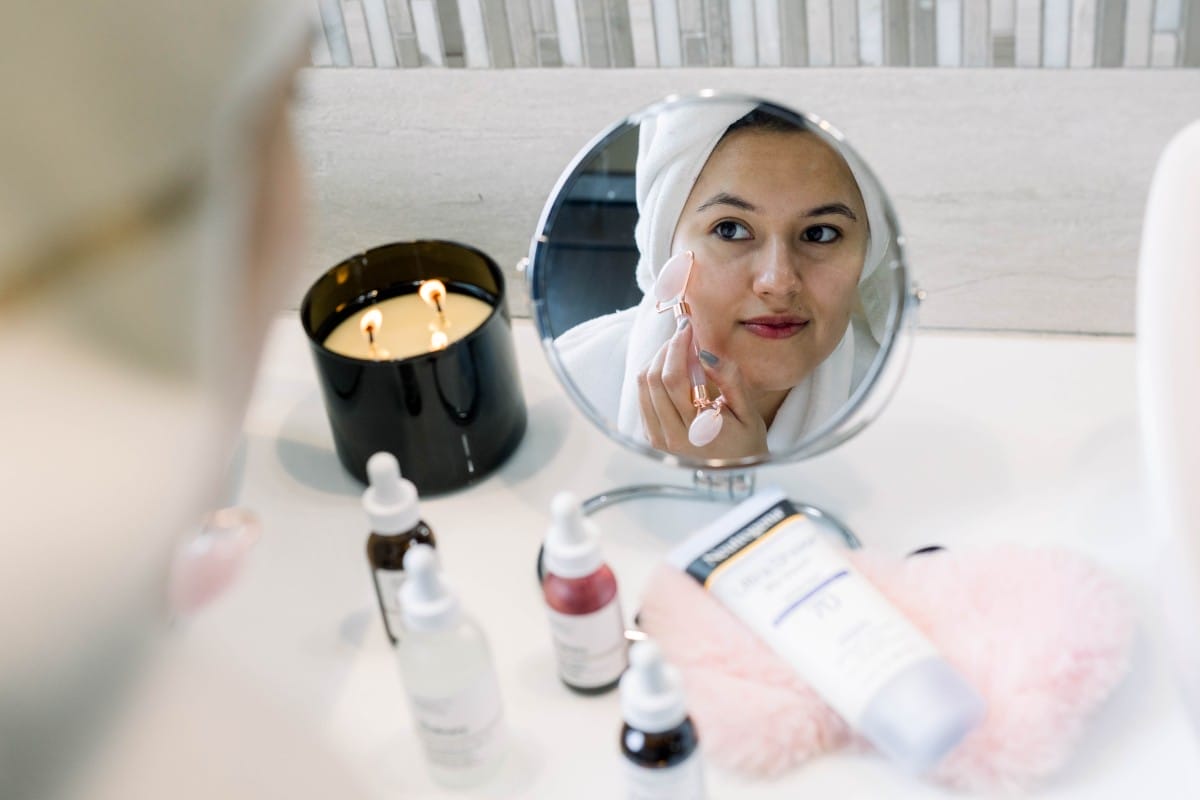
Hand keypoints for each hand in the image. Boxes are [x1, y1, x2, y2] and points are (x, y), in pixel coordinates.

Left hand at [636, 320, 768, 459]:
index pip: (672, 379)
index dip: (676, 347)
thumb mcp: (749, 414)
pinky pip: (643, 399)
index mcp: (695, 431)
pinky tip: (672, 371)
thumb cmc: (746, 445)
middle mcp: (670, 437)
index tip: (687, 328)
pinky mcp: (651, 438)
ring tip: (678, 350)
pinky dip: (653, 378)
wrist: (734, 479)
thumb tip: (706, 353)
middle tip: (683, 335)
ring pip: (642, 387)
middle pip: (652, 379)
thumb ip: (731, 382)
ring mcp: (657, 439)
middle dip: (666, 349)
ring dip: (657, 361)